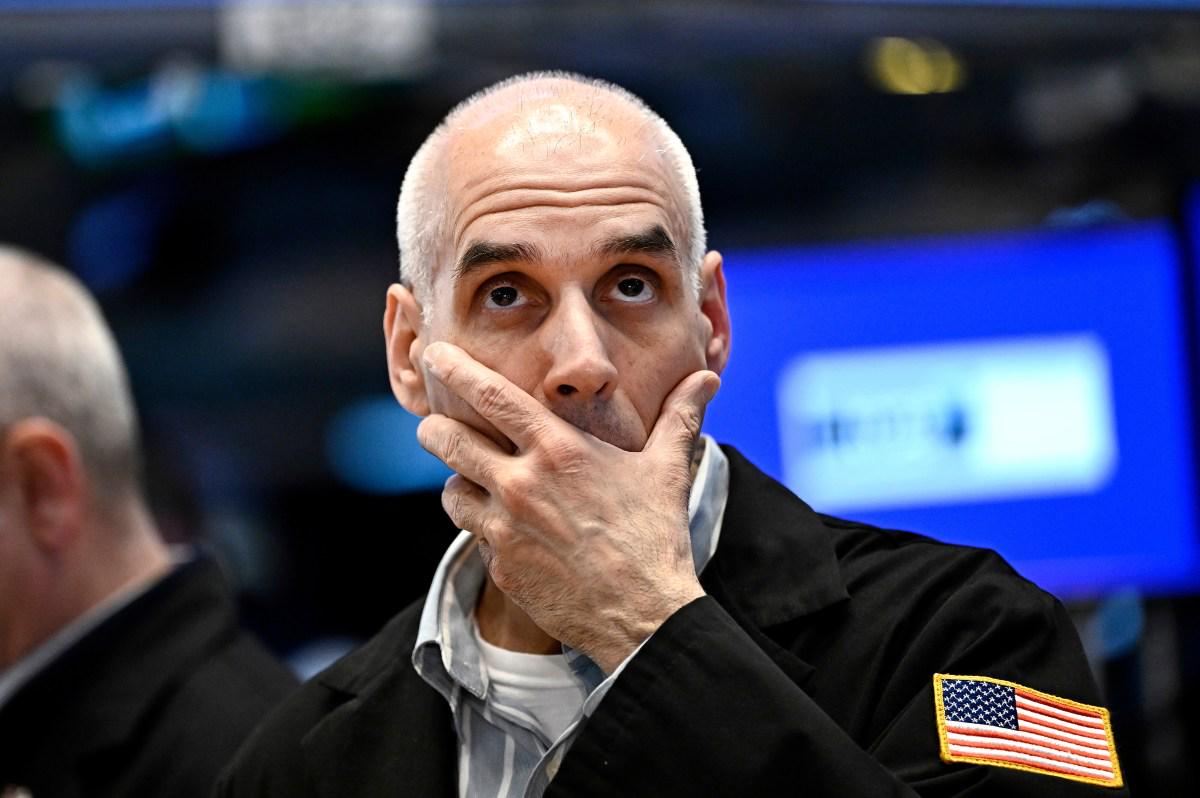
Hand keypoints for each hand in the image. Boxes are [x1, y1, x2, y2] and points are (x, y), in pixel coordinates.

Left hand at [416, 342, 719, 671]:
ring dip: (458, 482)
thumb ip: (679, 416)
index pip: (490, 396)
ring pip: (451, 490)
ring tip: (471, 481)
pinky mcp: (500, 566)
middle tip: (434, 425)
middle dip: (434, 428)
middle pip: (448, 440)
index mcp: (559, 450)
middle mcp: (521, 484)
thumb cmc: (655, 538)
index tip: (436, 355)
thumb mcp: (667, 469)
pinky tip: (504, 529)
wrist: (643, 615)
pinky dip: (482, 527)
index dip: (456, 369)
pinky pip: (474, 536)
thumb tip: (707, 377)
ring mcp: (505, 528)